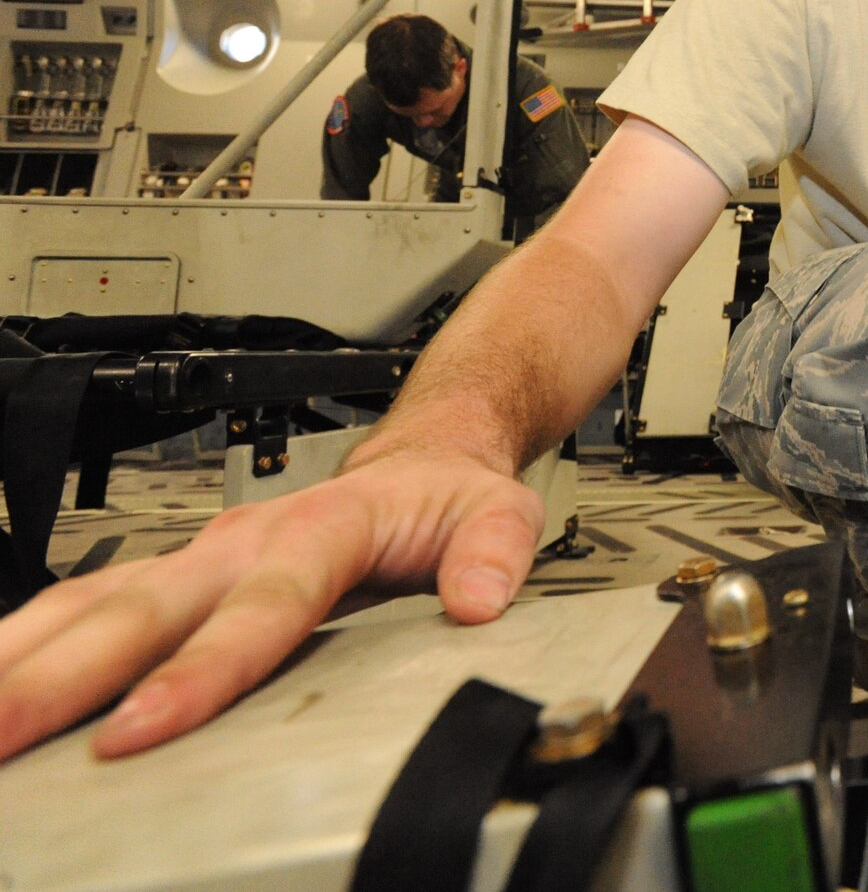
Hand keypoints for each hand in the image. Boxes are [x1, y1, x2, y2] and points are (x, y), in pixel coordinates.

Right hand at [0, 451, 541, 762]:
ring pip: (91, 606)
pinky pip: (83, 607)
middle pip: (142, 610)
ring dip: (22, 660)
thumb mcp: (499, 510)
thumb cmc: (448, 496)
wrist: (420, 459)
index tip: (139, 728)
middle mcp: (244, 539)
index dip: (197, 671)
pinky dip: (25, 643)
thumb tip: (479, 598)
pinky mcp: (173, 578)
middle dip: (62, 677)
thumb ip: (494, 551)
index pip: (257, 609)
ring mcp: (199, 557)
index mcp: (323, 525)